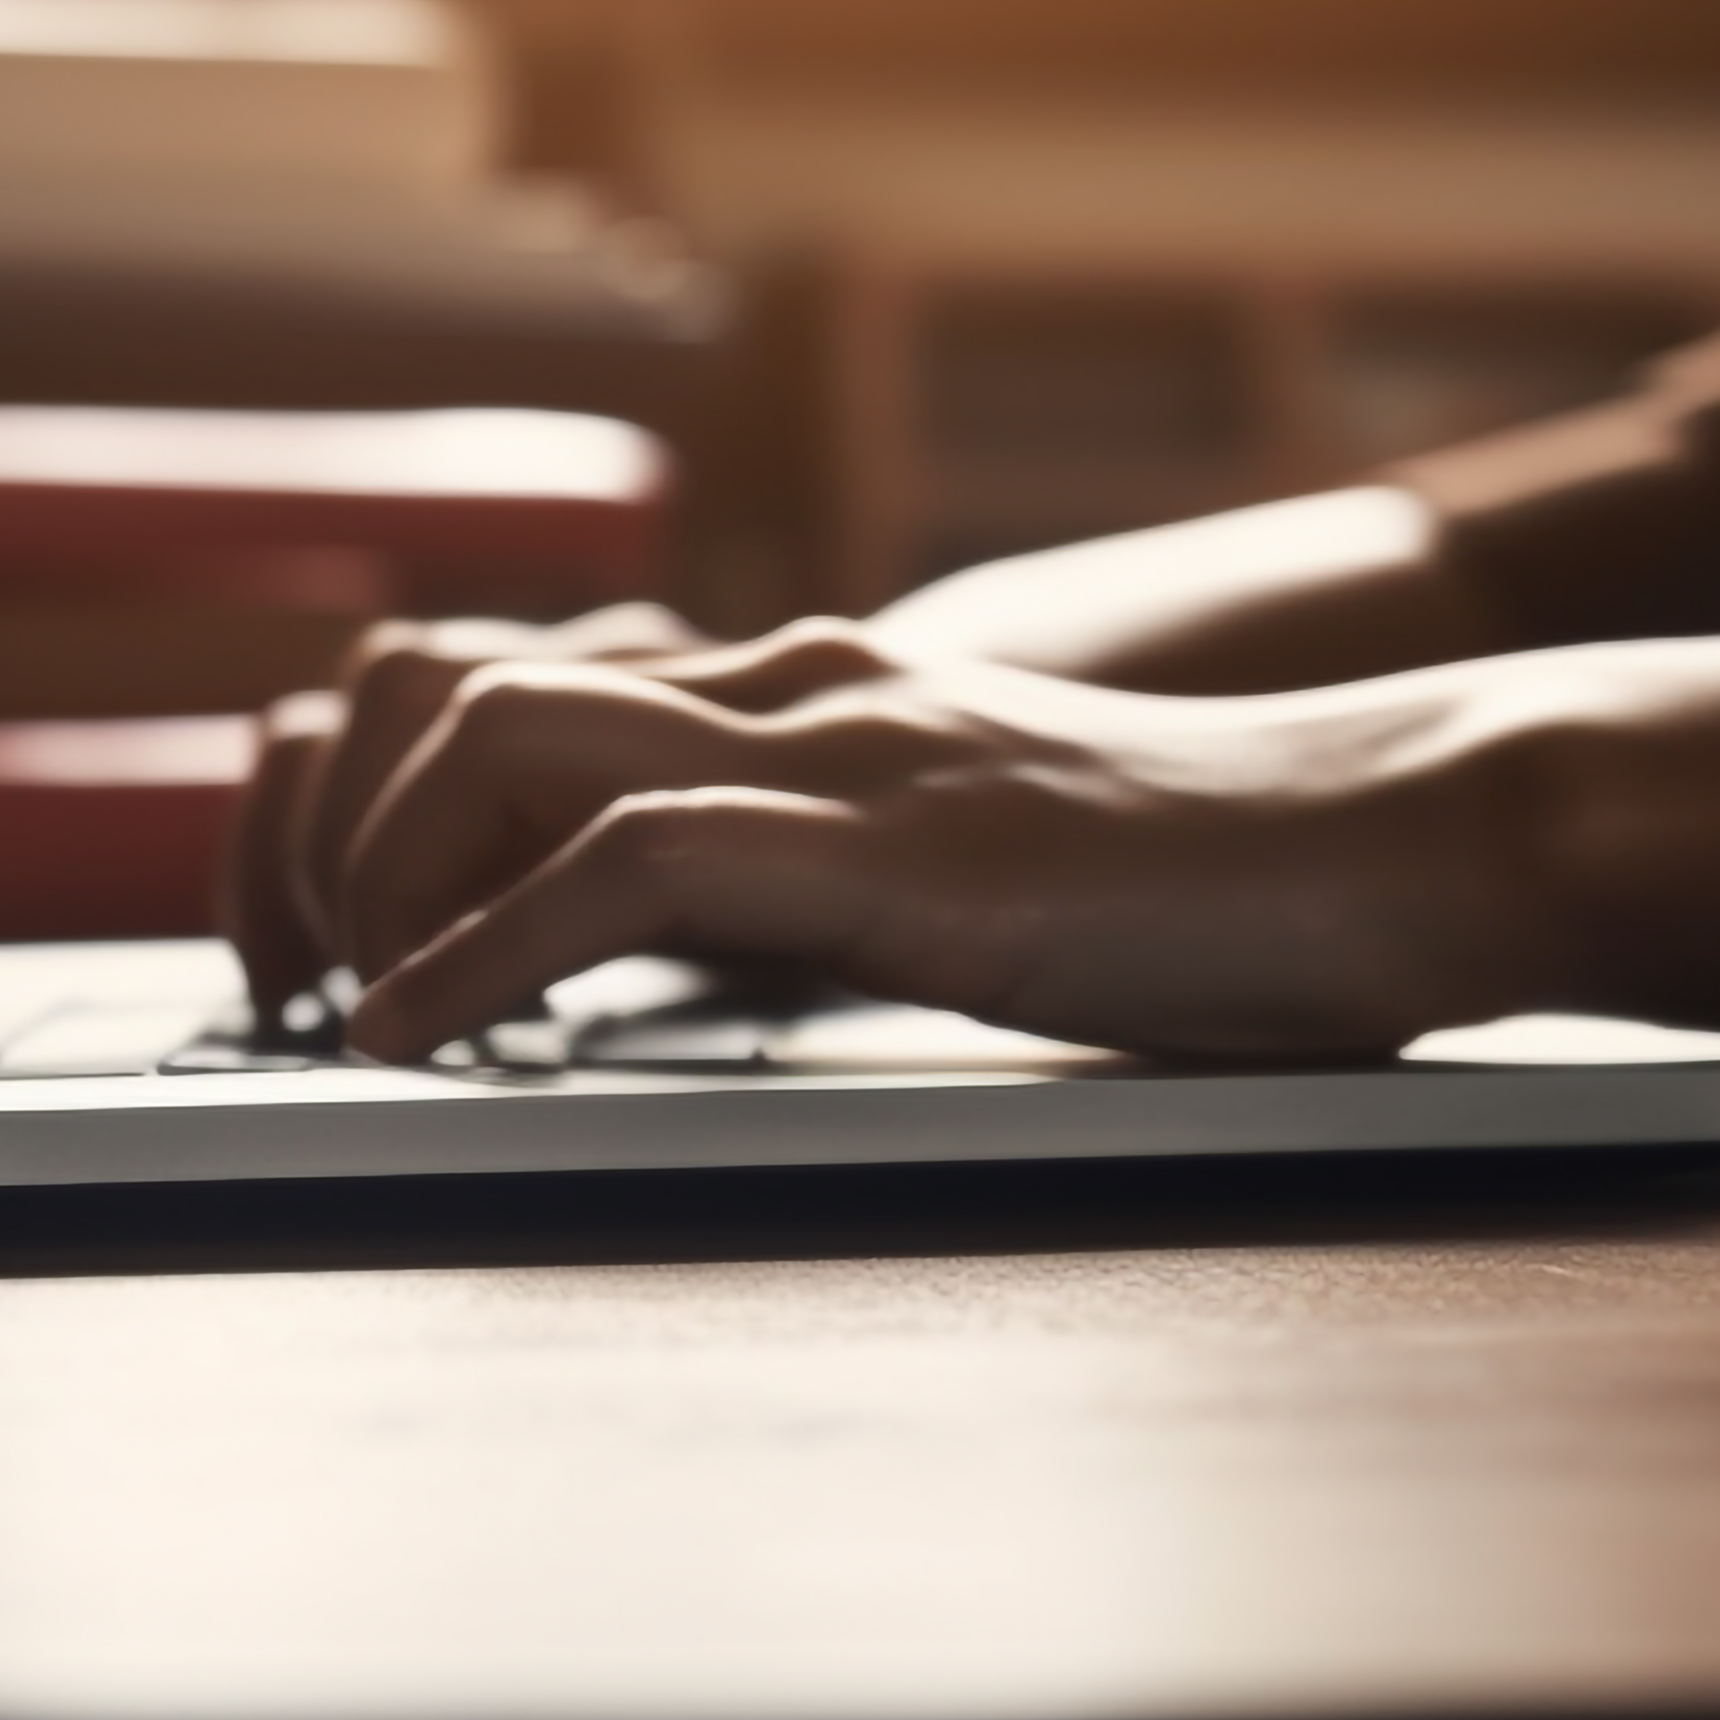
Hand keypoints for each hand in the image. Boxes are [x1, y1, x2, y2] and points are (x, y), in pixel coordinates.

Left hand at [305, 622, 1547, 1062]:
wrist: (1407, 836)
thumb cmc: (1228, 887)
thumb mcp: (987, 865)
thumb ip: (853, 877)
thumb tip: (719, 968)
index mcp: (817, 692)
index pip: (517, 684)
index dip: (383, 803)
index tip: (343, 944)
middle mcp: (802, 687)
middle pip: (457, 686)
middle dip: (338, 839)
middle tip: (313, 990)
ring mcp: (847, 752)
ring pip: (505, 734)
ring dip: (385, 878)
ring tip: (356, 1012)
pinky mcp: (897, 850)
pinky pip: (625, 862)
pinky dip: (487, 950)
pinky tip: (424, 1036)